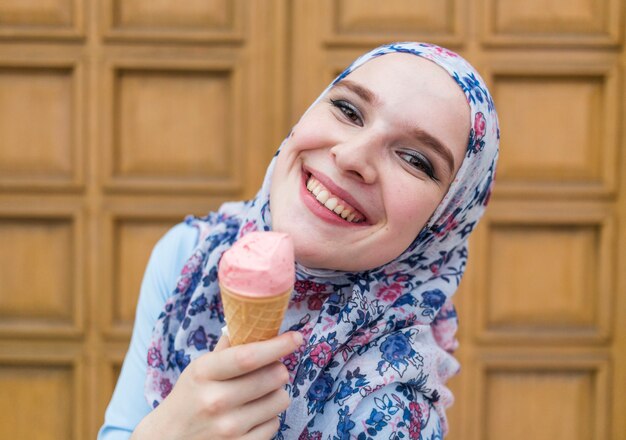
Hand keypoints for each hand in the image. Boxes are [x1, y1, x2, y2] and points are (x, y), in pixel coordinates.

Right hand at [132, 331, 302, 439]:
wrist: (168, 439)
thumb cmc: (190, 398)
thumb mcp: (199, 369)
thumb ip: (227, 347)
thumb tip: (254, 322)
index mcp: (204, 373)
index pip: (248, 356)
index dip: (277, 345)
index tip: (297, 338)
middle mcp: (215, 401)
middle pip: (272, 377)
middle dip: (279, 369)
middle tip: (271, 369)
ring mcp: (228, 428)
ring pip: (280, 400)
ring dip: (276, 394)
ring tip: (260, 395)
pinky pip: (274, 424)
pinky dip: (269, 417)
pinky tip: (253, 415)